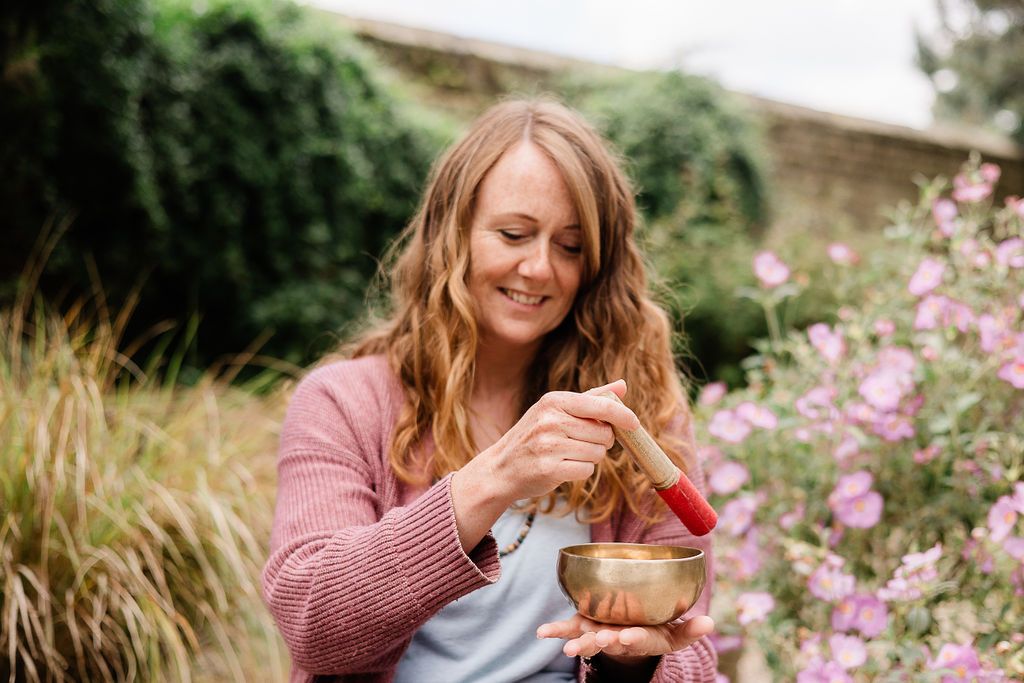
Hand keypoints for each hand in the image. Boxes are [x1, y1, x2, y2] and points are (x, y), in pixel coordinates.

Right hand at [472, 379, 639, 503]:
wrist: (501, 467)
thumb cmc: (533, 436)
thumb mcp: (556, 410)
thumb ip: (591, 398)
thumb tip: (622, 386)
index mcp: (555, 401)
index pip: (601, 405)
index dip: (623, 415)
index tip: (634, 424)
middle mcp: (551, 420)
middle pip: (604, 433)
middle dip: (600, 441)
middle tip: (581, 442)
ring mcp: (549, 445)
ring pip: (597, 453)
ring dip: (590, 457)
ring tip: (568, 454)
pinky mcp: (550, 469)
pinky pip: (587, 470)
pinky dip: (581, 471)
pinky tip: (563, 467)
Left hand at [536, 613, 714, 659]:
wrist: (631, 636)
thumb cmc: (656, 630)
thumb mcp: (676, 632)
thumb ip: (691, 629)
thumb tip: (711, 624)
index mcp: (643, 637)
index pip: (641, 639)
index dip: (634, 638)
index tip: (629, 637)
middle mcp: (619, 638)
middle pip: (612, 642)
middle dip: (604, 642)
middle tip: (600, 641)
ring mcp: (600, 633)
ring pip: (589, 639)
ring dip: (579, 642)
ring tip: (568, 648)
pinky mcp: (585, 626)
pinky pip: (568, 628)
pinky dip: (554, 630)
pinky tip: (541, 633)